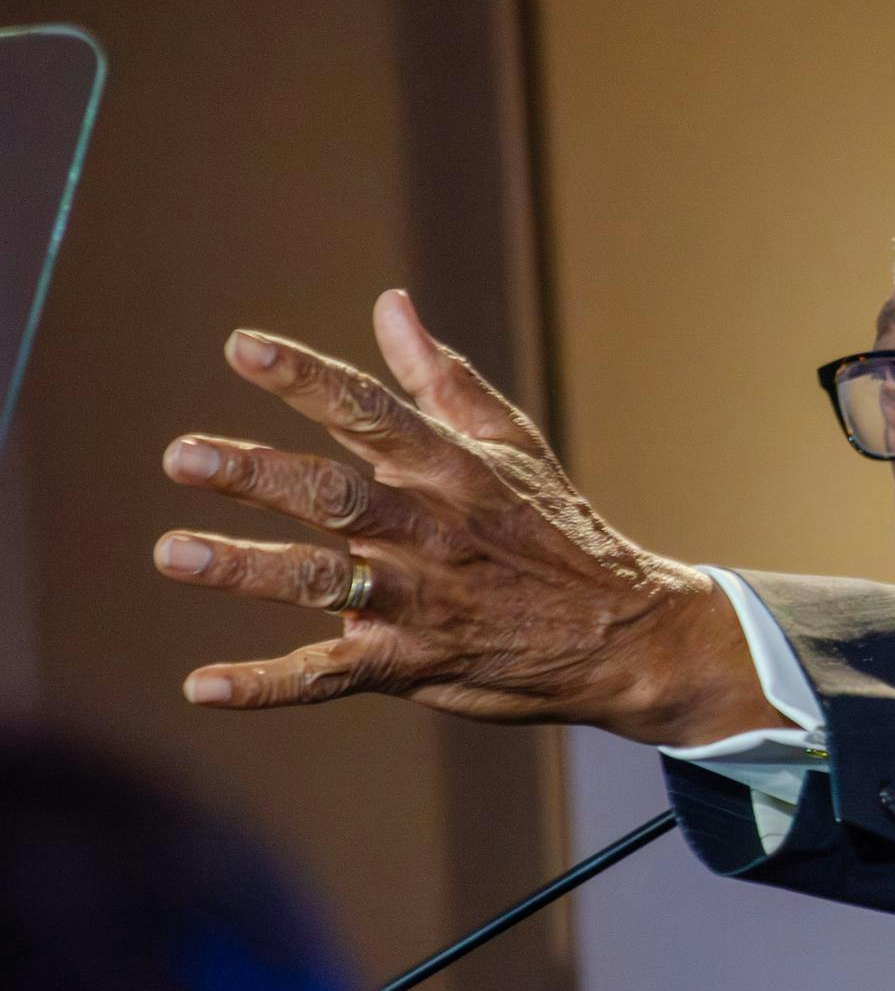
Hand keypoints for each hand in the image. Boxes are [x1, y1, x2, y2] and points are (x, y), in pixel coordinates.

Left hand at [155, 290, 774, 744]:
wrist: (625, 636)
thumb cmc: (559, 531)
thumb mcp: (513, 446)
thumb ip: (441, 380)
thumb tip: (389, 304)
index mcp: (452, 469)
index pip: (371, 412)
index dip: (305, 379)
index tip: (240, 348)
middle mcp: (430, 530)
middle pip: (334, 496)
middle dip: (258, 475)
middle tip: (184, 456)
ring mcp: (419, 601)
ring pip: (320, 581)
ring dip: (245, 570)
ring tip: (174, 553)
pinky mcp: (412, 663)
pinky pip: (329, 675)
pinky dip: (265, 685)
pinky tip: (202, 685)